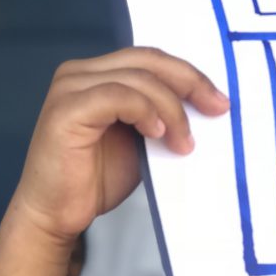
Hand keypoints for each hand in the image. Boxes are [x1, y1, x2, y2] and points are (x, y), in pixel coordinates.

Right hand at [14, 47, 229, 241]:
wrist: (56, 215)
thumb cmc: (95, 181)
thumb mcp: (141, 143)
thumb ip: (160, 119)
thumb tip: (204, 111)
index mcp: (98, 75)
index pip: (151, 60)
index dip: (189, 76)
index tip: (219, 102)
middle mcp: (81, 73)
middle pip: (148, 60)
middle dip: (190, 83)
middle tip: (217, 109)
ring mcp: (70, 88)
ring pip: (138, 79)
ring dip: (171, 110)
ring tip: (183, 143)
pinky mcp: (66, 110)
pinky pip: (117, 96)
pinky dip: (145, 111)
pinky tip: (158, 134)